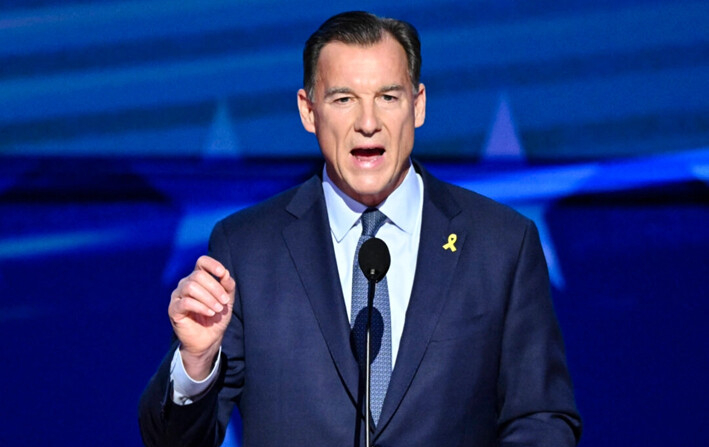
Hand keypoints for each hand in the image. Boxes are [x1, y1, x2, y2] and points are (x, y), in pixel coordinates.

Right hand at [168, 255, 234, 379]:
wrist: (208, 339)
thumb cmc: (216, 317)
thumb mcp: (227, 300)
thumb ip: (227, 286)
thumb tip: (225, 273)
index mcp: (198, 278)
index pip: (201, 262)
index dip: (212, 264)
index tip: (222, 274)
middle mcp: (186, 284)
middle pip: (198, 275)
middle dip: (215, 288)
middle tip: (224, 302)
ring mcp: (177, 296)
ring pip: (191, 287)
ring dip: (208, 298)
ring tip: (217, 309)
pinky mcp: (173, 309)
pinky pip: (185, 302)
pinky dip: (201, 307)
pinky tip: (210, 313)